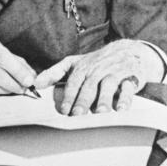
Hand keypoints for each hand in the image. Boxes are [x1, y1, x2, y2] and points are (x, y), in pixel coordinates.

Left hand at [33, 39, 163, 113]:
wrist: (128, 51)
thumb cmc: (96, 61)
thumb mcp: (75, 63)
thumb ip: (55, 72)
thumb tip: (36, 83)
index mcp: (83, 67)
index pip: (74, 82)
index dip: (69, 96)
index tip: (64, 110)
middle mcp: (98, 69)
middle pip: (89, 85)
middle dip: (83, 100)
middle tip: (77, 114)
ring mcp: (114, 72)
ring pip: (108, 85)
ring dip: (103, 99)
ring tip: (99, 113)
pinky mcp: (130, 78)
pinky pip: (128, 88)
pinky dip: (125, 98)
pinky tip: (120, 109)